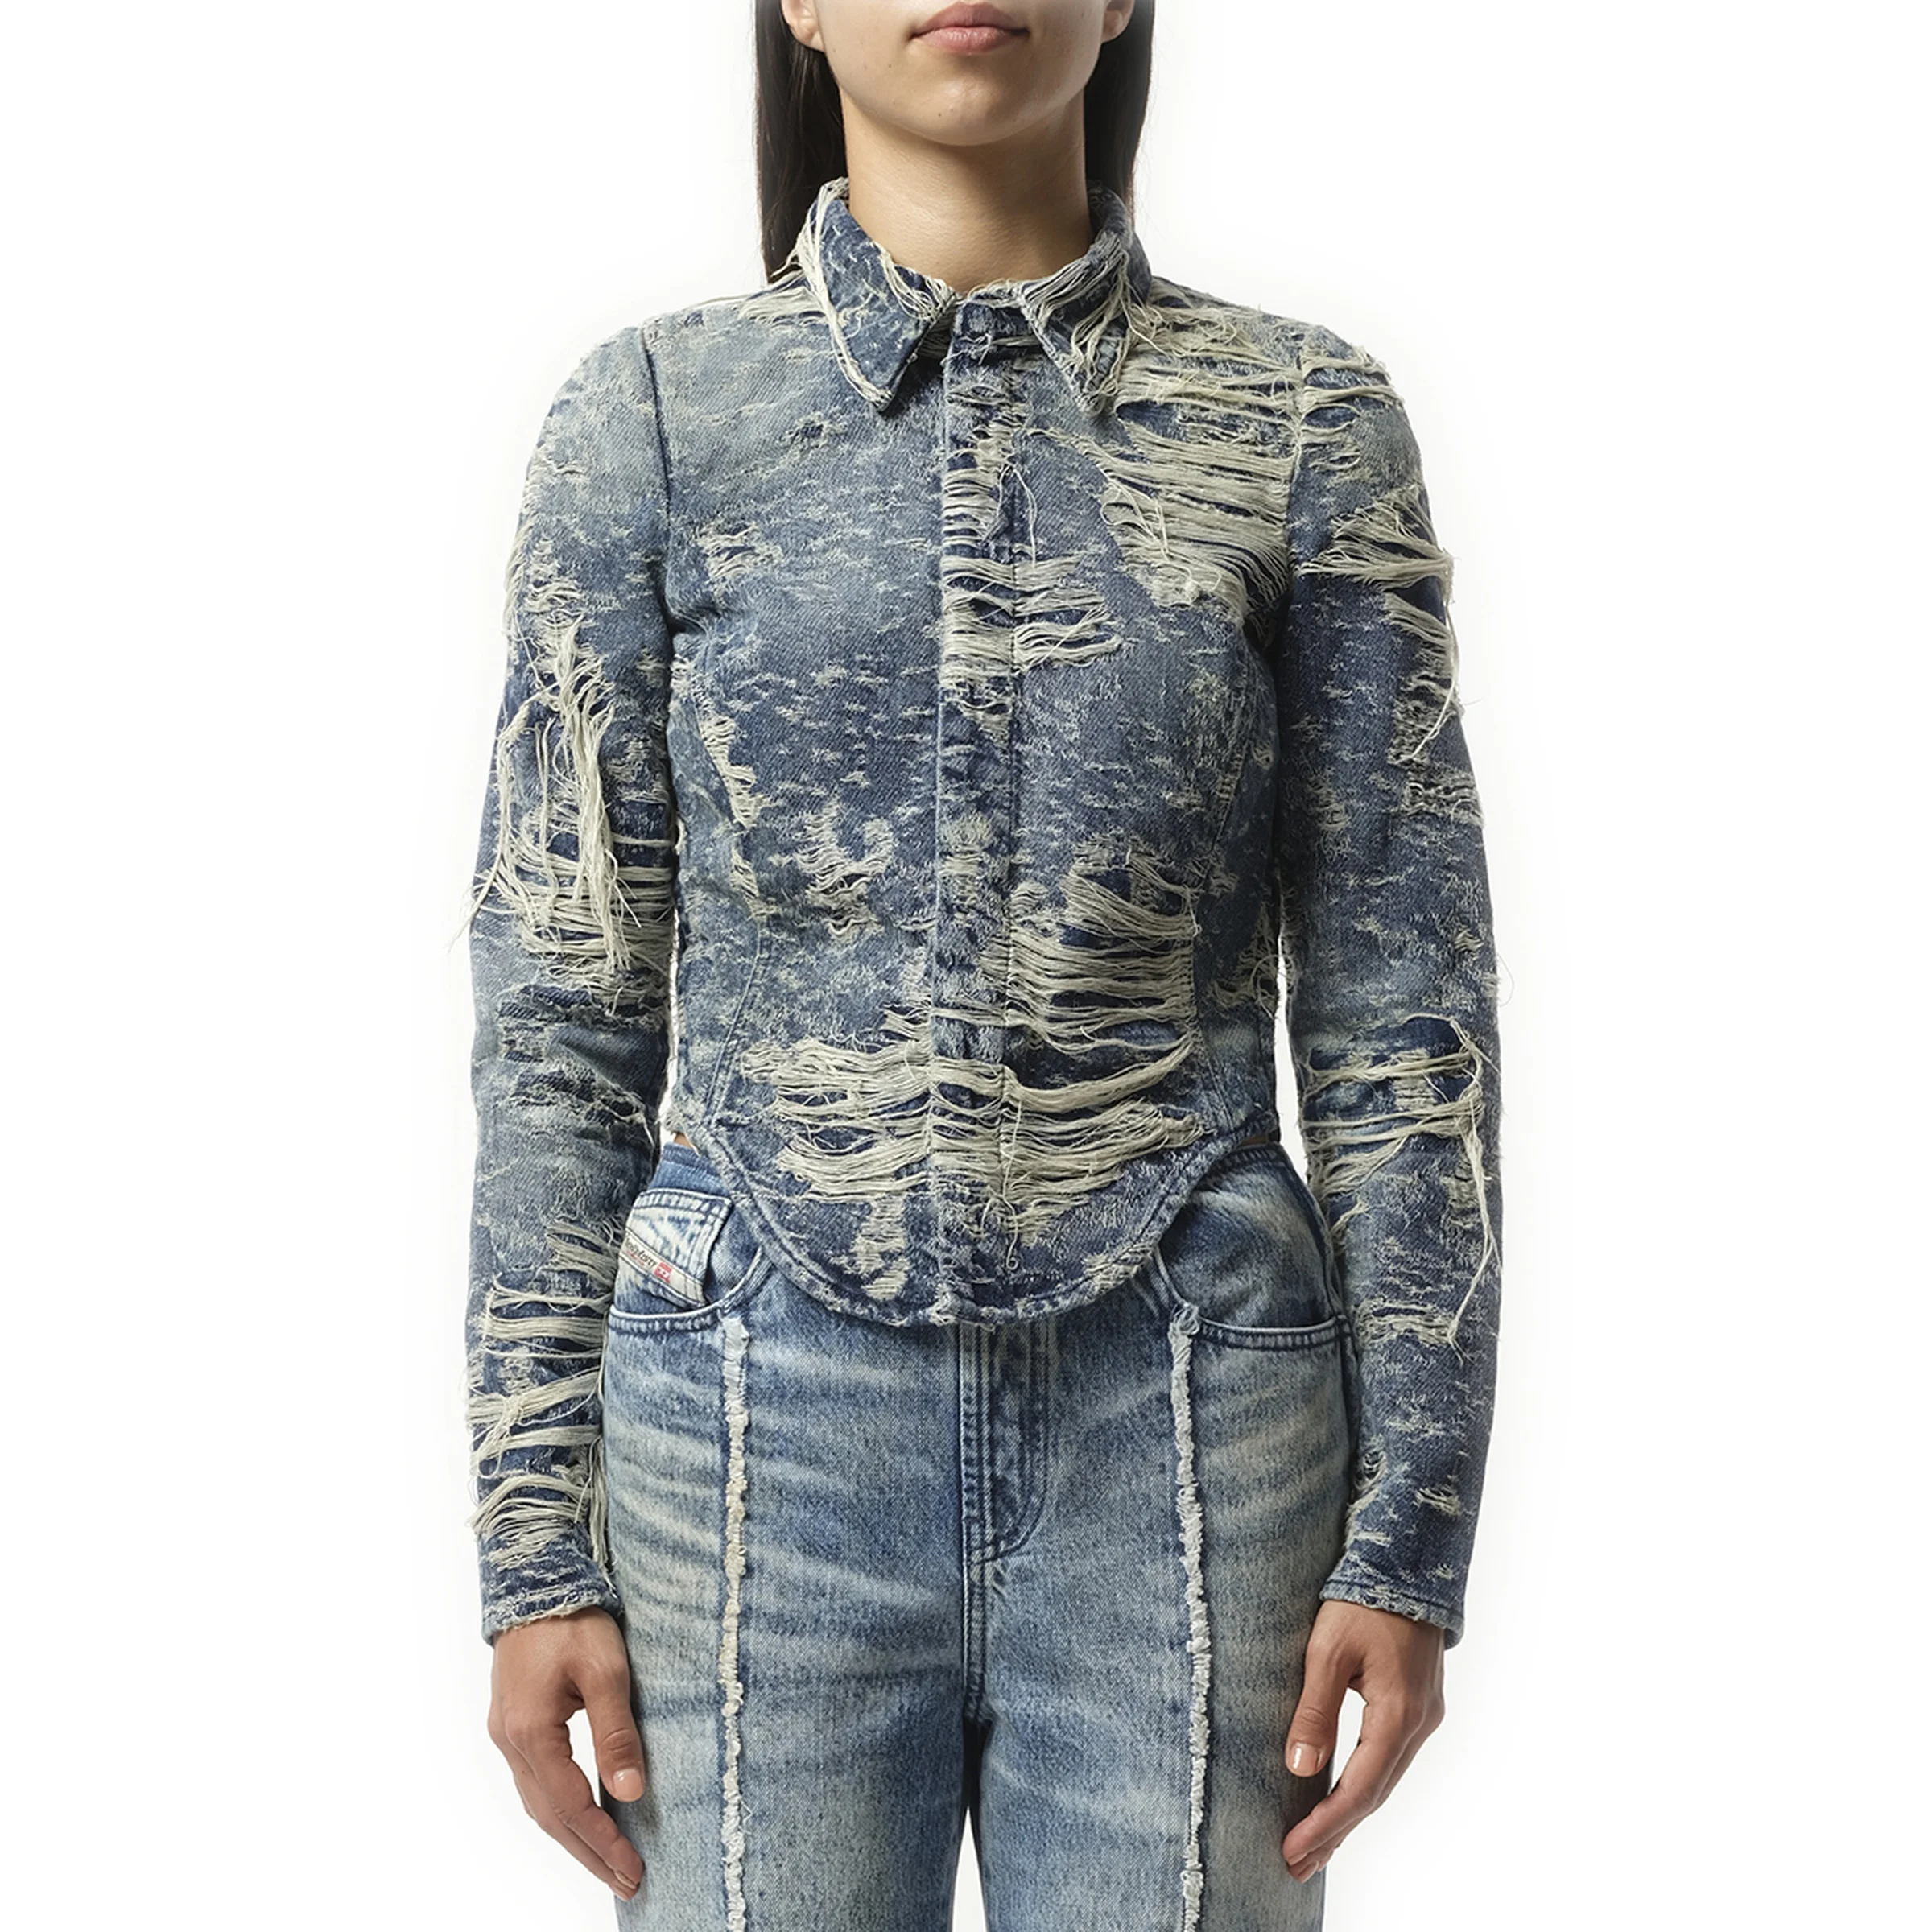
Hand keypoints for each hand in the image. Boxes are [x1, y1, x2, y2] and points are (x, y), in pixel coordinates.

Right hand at [487, 1607, 647, 1901]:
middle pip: (550, 1816)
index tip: (632, 1868)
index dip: (602, 1841)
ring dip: (573, 1836)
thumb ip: (615, 1731)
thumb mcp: (606, 1670)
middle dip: (588, 1852)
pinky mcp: (513, 1723)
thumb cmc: (572, 1618)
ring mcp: (507, 1734)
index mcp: (531, 1732)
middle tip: (626, 1881)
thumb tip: (631, 1789)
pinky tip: (582, 1817)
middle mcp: (511, 1741)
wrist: (535, 1579)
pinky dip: (559, 1809)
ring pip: (538, 1803)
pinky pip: (534, 1782)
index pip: (570, 1806)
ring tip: (609, 1861)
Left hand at [1281, 1598, 1446, 1882]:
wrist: (1406, 1563)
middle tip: (1295, 1866)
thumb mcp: (1328, 1650)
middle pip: (1374, 1794)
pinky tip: (1341, 1799)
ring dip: (1349, 1814)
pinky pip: (1389, 1760)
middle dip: (1334, 1832)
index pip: (1360, 1788)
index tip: (1293, 1851)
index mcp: (1398, 1714)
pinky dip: (1363, 1786)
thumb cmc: (1362, 1601)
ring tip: (1312, 1846)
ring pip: (1384, 1780)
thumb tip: (1298, 1768)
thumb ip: (1316, 1709)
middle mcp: (1418, 1724)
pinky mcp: (1416, 1707)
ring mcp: (1422, 1717)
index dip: (1326, 1825)